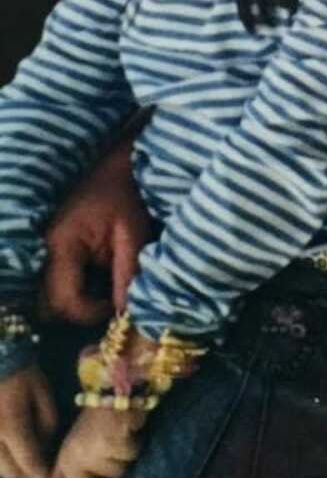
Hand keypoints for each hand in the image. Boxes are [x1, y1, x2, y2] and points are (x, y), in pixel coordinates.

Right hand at [0, 366, 57, 477]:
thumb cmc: (22, 374)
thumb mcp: (43, 393)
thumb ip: (48, 423)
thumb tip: (45, 448)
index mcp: (12, 426)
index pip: (29, 463)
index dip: (42, 475)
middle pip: (11, 473)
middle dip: (28, 474)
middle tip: (40, 466)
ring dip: (13, 469)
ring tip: (25, 456)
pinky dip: (2, 460)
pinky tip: (10, 449)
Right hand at [42, 136, 152, 323]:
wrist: (114, 163)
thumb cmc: (124, 193)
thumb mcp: (132, 233)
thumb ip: (127, 274)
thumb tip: (124, 314)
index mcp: (63, 245)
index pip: (64, 301)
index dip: (90, 312)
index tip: (115, 304)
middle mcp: (44, 249)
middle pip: (48, 304)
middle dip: (77, 310)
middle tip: (107, 296)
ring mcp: (43, 249)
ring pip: (47, 295)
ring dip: (74, 299)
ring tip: (102, 283)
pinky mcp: (50, 248)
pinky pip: (53, 281)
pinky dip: (73, 286)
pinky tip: (95, 273)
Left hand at [44, 406, 144, 477]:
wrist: (117, 382)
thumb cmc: (104, 420)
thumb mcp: (87, 448)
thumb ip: (83, 477)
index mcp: (63, 461)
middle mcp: (72, 458)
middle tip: (114, 460)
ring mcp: (90, 450)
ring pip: (118, 475)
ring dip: (126, 460)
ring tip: (121, 437)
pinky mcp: (111, 439)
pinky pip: (130, 454)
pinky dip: (136, 443)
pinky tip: (130, 427)